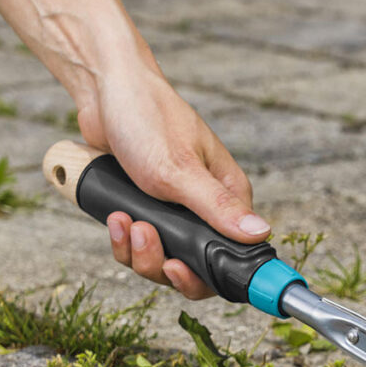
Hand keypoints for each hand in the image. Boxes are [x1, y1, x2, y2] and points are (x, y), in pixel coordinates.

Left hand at [77, 65, 268, 299]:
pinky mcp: (147, 210)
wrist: (105, 90)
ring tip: (126, 221)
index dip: (210, 275)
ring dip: (139, 250)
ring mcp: (175, 212)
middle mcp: (206, 208)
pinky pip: (138, 245)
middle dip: (163, 263)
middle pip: (194, 266)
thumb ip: (218, 207)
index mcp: (228, 197)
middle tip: (145, 238)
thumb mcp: (181, 170)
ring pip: (162, 259)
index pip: (234, 255)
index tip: (181, 272)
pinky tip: (116, 217)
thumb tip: (260, 234)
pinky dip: (123, 240)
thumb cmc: (149, 118)